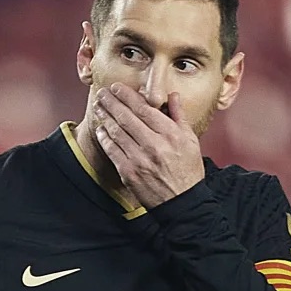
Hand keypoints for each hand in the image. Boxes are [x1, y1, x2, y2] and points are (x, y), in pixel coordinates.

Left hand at [91, 84, 203, 207]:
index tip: (117, 88)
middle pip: (127, 118)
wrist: (182, 202)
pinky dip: (105, 138)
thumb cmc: (187, 170)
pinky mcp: (129, 173)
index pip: (144, 109)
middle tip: (102, 93)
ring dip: (105, 117)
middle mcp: (155, 145)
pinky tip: (101, 129)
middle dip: (111, 102)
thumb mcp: (191, 141)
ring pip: (117, 132)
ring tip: (98, 107)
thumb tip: (172, 95)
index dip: (127, 96)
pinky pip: (112, 151)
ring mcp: (140, 160)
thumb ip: (179, 116)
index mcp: (171, 135)